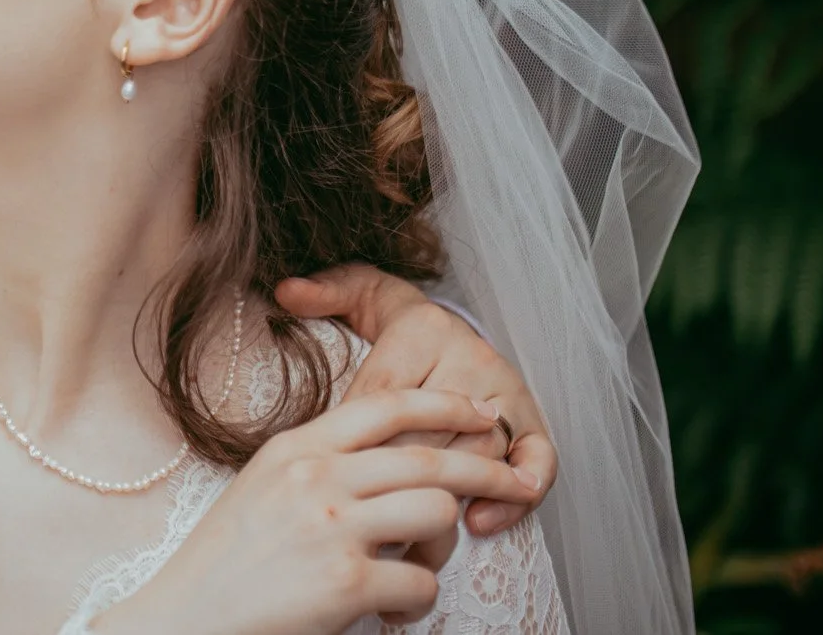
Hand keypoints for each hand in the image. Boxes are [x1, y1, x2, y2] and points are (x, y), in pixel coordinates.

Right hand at [92, 390, 541, 634]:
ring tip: (415, 568)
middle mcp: (316, 478)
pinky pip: (422, 582)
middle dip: (487, 469)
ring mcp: (333, 528)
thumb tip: (384, 455)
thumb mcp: (264, 486)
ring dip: (442, 546)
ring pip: (438, 513)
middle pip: (430, 458)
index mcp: (296, 448)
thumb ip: (317, 463)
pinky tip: (389, 612)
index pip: (386, 404)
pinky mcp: (346, 583)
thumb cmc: (227, 561)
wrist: (187, 617)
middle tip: (517, 481)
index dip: (445, 404)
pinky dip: (415, 603)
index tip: (481, 412)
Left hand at [275, 265, 555, 534]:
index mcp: (424, 329)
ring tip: (410, 533)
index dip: (359, 435)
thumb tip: (285, 290)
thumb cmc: (395, 325)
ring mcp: (506, 391)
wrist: (447, 327)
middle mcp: (471, 356)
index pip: (387, 391)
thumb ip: (322, 293)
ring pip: (480, 450)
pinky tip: (482, 522)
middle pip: (433, 428)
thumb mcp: (358, 296)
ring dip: (447, 494)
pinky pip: (537, 459)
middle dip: (396, 474)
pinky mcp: (533, 419)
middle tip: (365, 513)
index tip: (336, 469)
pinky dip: (517, 495)